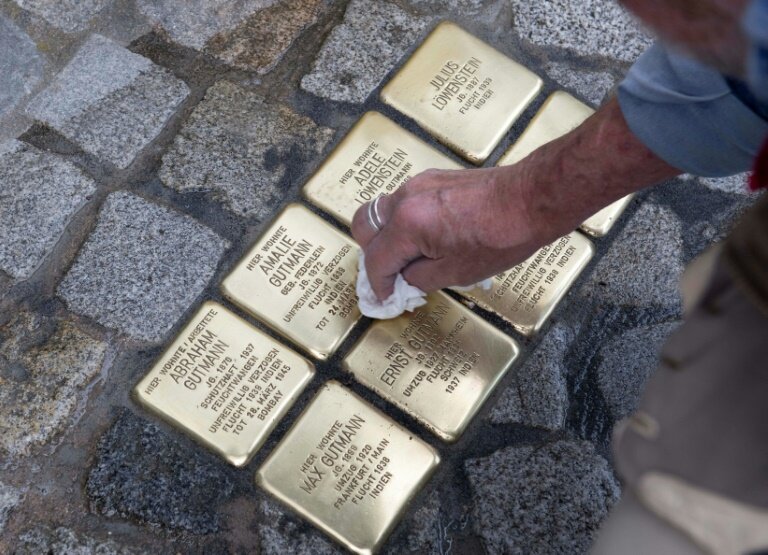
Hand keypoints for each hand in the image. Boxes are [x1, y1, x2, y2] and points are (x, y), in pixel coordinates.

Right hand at [351, 98, 680, 300]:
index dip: (378, 285)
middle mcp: (405, 199)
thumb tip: (405, 279)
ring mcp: (418, 184)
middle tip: (390, 275)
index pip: (376, 260)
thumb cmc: (503, 235)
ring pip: (383, 212)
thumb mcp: (457, 272)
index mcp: (407, 225)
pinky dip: (405, 221)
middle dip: (372, 254)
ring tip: (411, 257)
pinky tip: (428, 237)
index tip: (385, 297)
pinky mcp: (433, 179)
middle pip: (365, 227)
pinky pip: (404, 201)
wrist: (531, 199)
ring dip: (388, 236)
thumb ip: (420, 278)